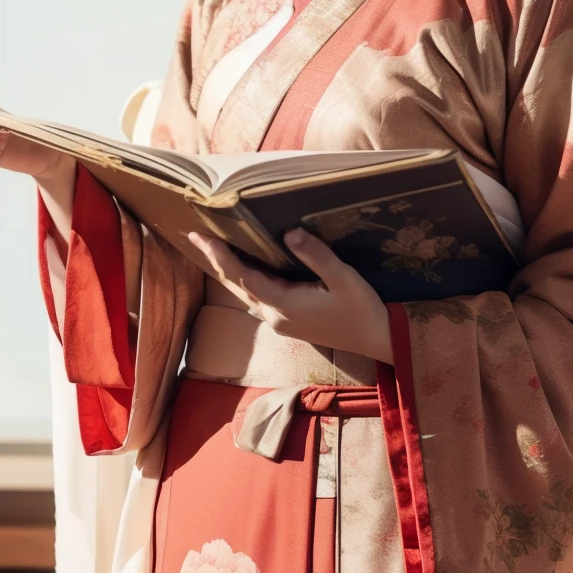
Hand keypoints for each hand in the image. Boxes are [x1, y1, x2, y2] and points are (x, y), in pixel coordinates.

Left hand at [188, 227, 393, 365]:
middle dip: (215, 261)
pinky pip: (256, 298)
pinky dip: (243, 280)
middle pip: (236, 285)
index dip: (221, 256)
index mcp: (284, 305)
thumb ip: (315, 255)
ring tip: (212, 249)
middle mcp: (274, 316)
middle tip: (195, 236)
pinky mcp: (287, 322)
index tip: (202, 236)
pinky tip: (243, 268)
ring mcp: (279, 322)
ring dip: (228, 271)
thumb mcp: (343, 278)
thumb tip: (289, 232)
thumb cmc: (361, 309)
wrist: (376, 339)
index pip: (243, 276)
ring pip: (244, 293)